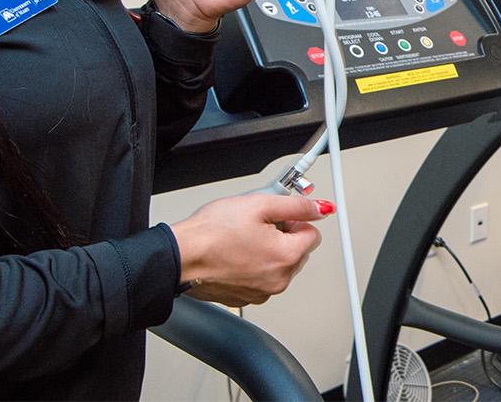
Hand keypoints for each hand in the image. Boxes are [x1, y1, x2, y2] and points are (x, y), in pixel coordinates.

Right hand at [172, 193, 329, 306]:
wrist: (180, 256)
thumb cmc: (211, 233)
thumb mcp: (259, 204)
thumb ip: (296, 205)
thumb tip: (320, 208)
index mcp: (287, 257)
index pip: (313, 234)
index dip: (296, 219)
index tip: (279, 215)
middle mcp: (279, 280)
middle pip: (298, 251)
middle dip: (284, 235)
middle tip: (258, 223)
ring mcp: (262, 292)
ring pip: (279, 265)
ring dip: (269, 250)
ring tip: (243, 237)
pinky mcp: (246, 297)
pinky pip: (262, 277)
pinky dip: (254, 265)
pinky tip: (235, 252)